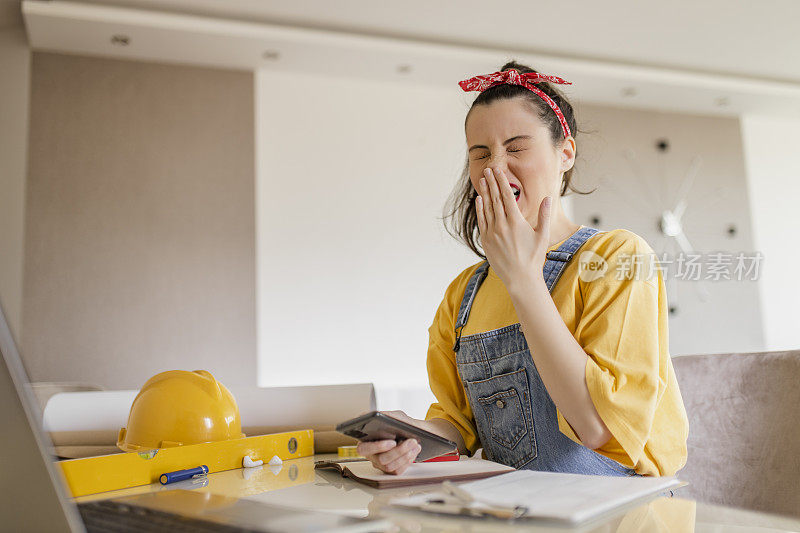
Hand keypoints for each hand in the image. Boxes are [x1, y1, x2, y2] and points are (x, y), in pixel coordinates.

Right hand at [355, 410, 421, 474]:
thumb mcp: (395, 416)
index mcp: (365, 440)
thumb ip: (388, 416)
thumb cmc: (400, 422)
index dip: (377, 447)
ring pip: (389, 466)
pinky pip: (397, 471)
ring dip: (405, 455)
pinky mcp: (389, 469)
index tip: (393, 442)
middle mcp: (370, 454)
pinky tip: (414, 451)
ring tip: (415, 444)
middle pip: (380, 459)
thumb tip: (384, 417)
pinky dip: (408, 460)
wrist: (411, 431)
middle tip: (411, 441)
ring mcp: (379, 463)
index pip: (363, 449)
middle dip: (398, 451)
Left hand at [476, 167, 551, 285]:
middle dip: (492, 182)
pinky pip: (482, 221)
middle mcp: (502, 225)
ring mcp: (492, 233)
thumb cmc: (534, 258)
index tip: (498, 170)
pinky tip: (479, 199)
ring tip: (483, 179)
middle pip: (495, 199)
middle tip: (488, 169)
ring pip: (487, 208)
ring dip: (485, 192)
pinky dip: (480, 209)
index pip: (508, 196)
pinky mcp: (486, 241)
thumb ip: (544, 215)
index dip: (502, 182)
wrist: (520, 279)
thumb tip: (548, 197)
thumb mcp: (542, 236)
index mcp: (516, 222)